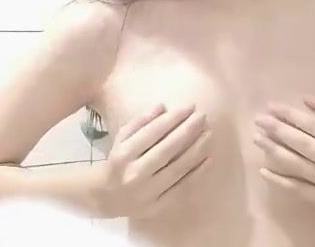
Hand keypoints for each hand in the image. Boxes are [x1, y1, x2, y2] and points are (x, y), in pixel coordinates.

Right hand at [94, 103, 212, 218]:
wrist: (106, 198)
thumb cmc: (118, 160)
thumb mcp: (122, 137)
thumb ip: (141, 121)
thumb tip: (163, 106)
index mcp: (124, 154)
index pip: (153, 132)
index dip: (173, 118)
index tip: (189, 106)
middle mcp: (135, 174)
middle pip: (167, 149)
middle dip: (188, 130)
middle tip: (202, 116)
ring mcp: (147, 193)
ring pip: (177, 169)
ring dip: (196, 150)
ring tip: (208, 134)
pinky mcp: (157, 207)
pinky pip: (182, 189)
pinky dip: (197, 174)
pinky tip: (209, 159)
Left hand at [253, 94, 314, 209]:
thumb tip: (304, 99)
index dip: (291, 115)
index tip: (271, 106)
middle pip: (303, 146)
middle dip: (277, 131)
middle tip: (258, 120)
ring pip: (298, 167)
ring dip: (274, 151)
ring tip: (257, 138)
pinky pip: (299, 190)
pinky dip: (280, 181)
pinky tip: (264, 169)